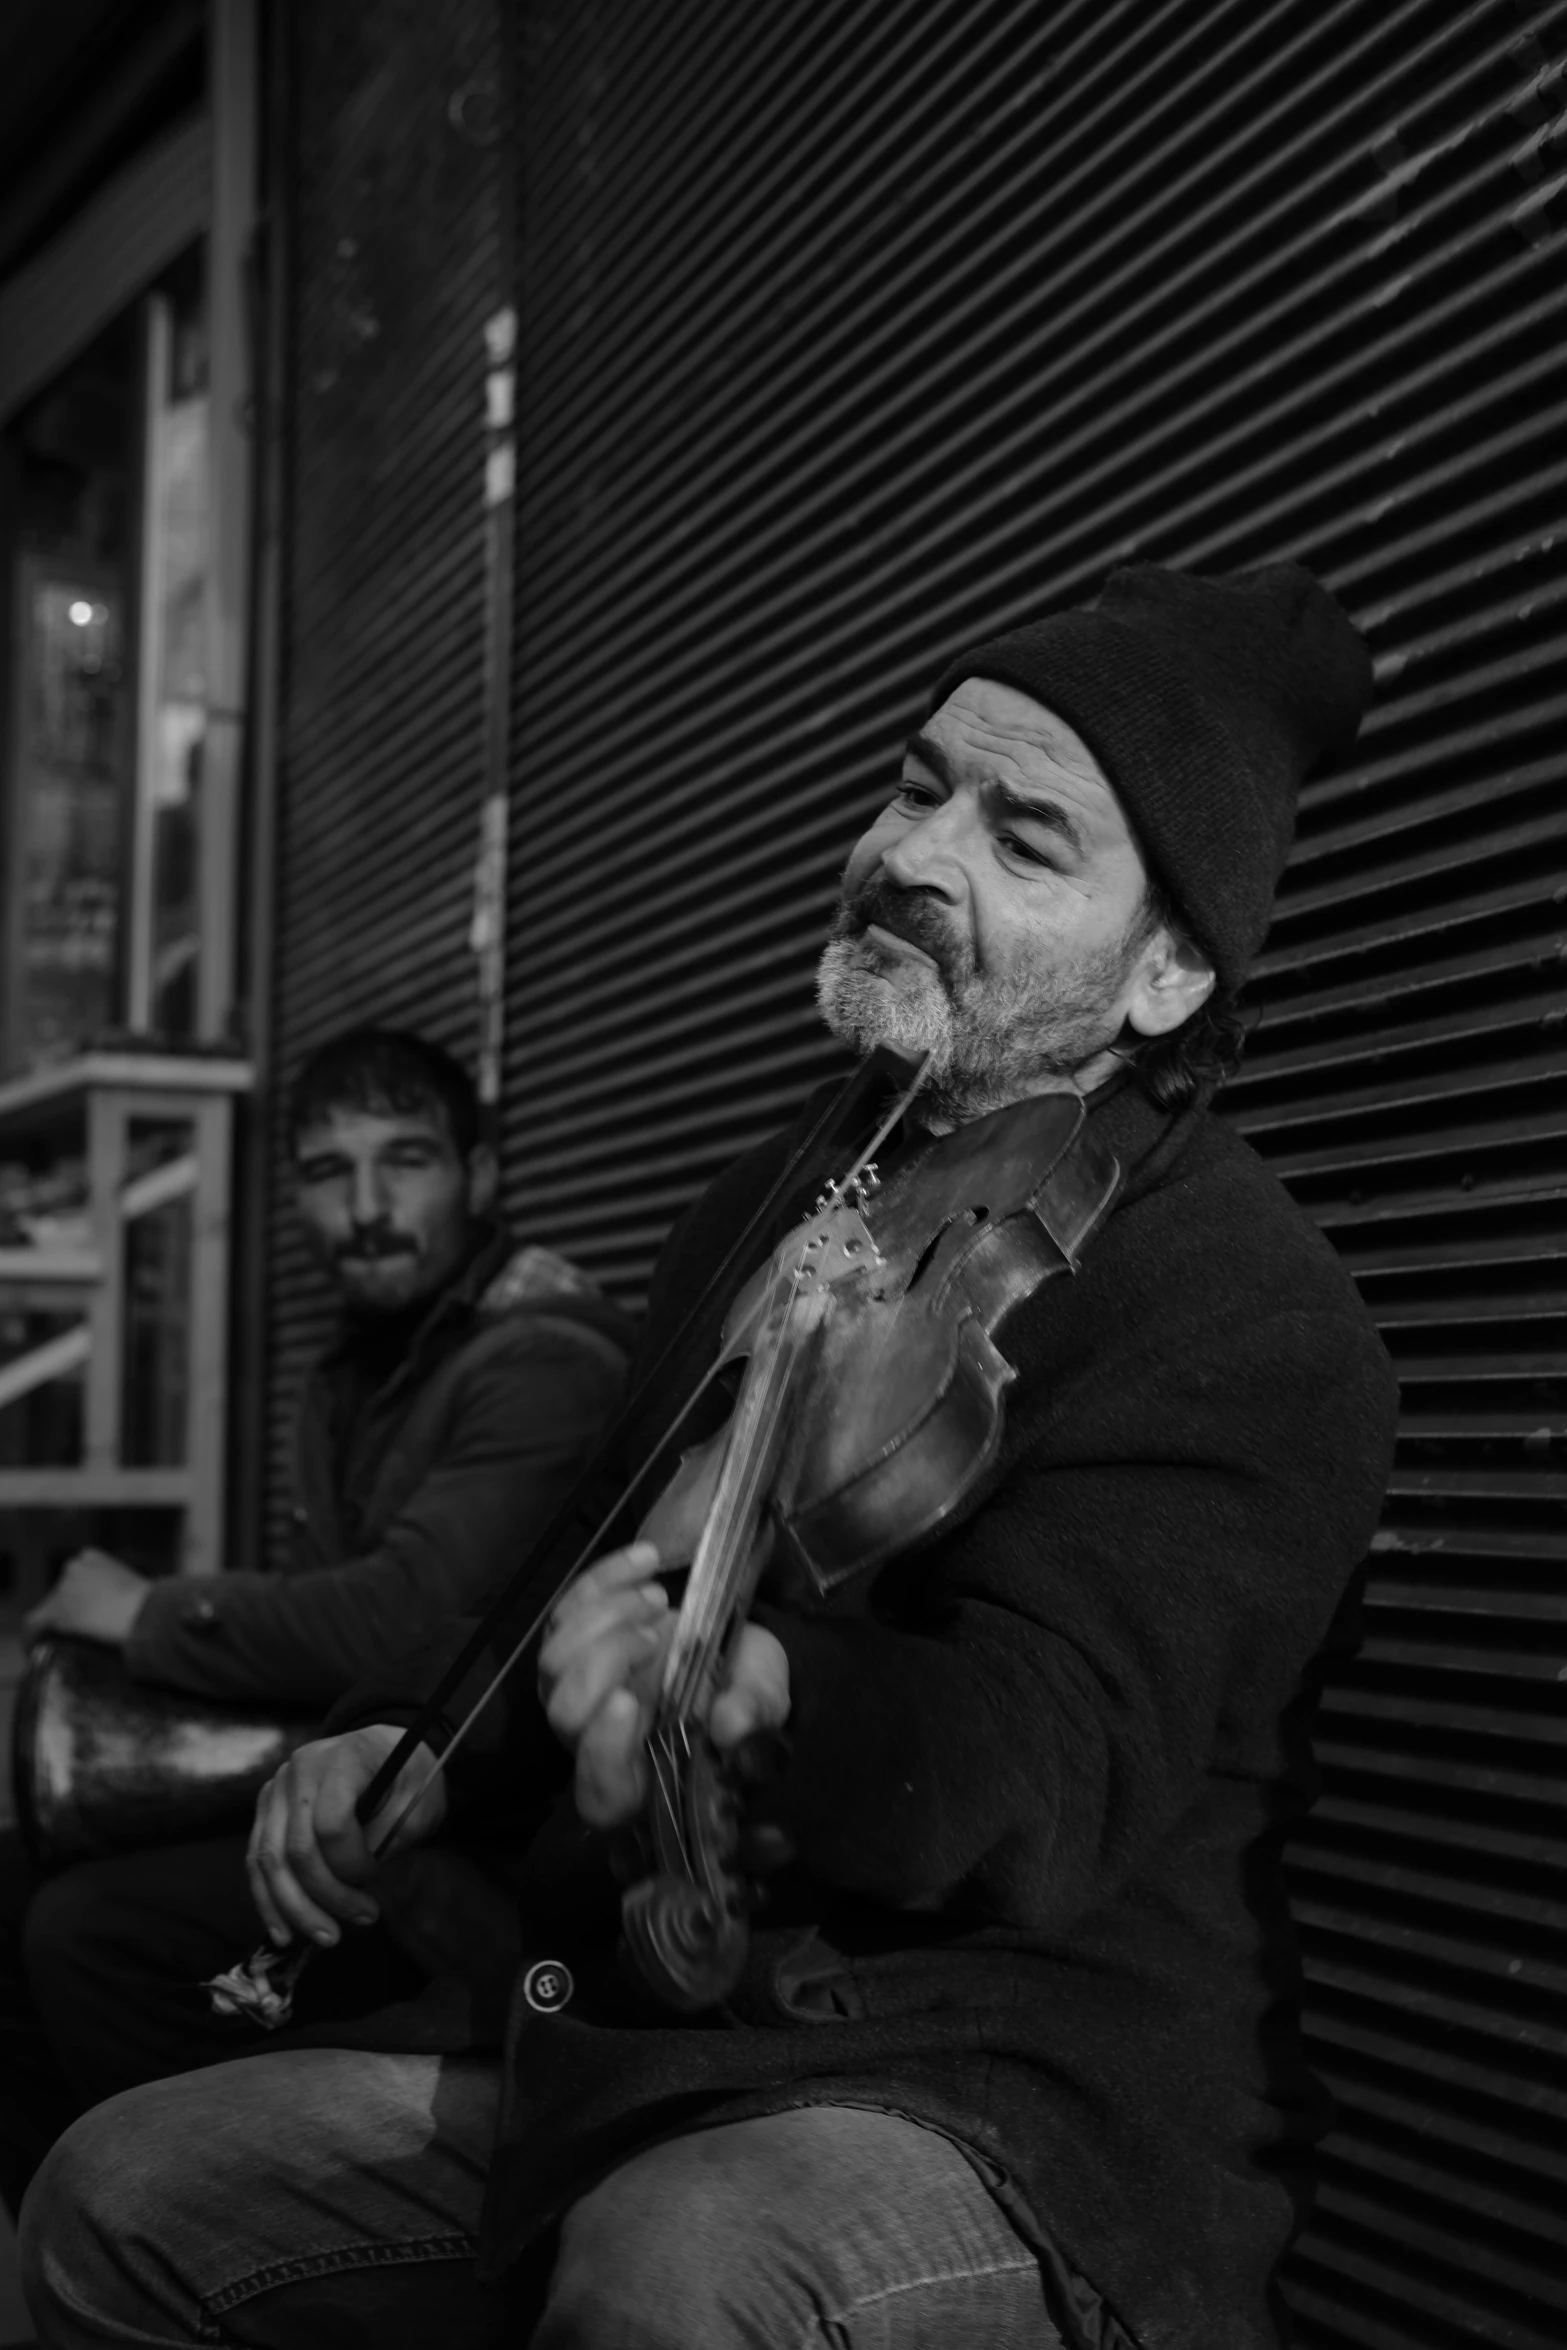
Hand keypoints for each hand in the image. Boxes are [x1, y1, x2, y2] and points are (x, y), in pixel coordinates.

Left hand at [24, 1548, 150, 1648]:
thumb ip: (115, 1591)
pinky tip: (35, 1648)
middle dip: (67, 1610)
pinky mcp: (55, 1612)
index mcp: (91, 1557)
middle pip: (60, 1593)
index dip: (79, 1597)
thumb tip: (112, 1607)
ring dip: (54, 1624)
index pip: (75, 1578)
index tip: (88, 1613)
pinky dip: (33, 1637)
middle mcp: (73, 1567)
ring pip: (48, 1610)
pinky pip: (34, 1625)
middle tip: (79, 1631)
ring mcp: (63, 1589)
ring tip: (62, 1643)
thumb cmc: (149, 1604)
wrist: (144, 1615)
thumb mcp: (132, 1587)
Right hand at [247, 1725, 447, 1948]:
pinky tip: (284, 1930)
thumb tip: (349, 1888)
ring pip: (268, 1859)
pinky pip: (258, 1858)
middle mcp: (300, 1769)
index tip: (374, 1880)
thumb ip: (381, 1843)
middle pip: (295, 1849)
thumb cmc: (409, 1778)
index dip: (350, 1865)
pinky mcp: (266, 1806)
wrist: (389, 1747)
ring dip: (292, 1908)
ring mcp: (277, 1787)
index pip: (331, 1824)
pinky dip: (268, 1898)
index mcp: (343, 1758)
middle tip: (353, 1927)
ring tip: (323, 1937)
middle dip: (322, 1898)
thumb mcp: (415, 1806)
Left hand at [539, 1540, 790, 1828]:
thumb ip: (748, 1717)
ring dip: (603, 1619)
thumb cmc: (747, 1691)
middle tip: (657, 1635)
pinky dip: (605, 1578)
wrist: (740, 1648)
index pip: (599, 1782)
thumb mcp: (762, 1702)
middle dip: (603, 1666)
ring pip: (554, 1659)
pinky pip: (569, 1607)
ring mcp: (577, 1688)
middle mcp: (593, 1739)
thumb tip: (729, 1728)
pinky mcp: (576, 1638)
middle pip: (565, 1713)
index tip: (629, 1701)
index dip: (603, 1748)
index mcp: (639, 1777)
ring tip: (659, 1598)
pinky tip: (649, 1559)